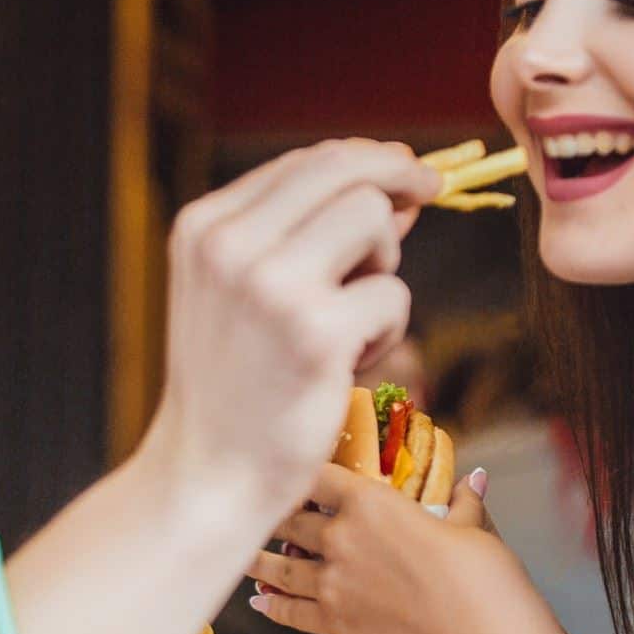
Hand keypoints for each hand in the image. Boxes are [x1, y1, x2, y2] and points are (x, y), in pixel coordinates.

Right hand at [141, 141, 438, 528]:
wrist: (206, 474)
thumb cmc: (233, 385)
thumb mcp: (240, 292)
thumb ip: (302, 235)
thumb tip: (397, 189)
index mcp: (203, 226)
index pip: (304, 160)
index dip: (369, 159)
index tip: (406, 174)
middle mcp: (230, 245)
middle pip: (345, 169)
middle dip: (400, 177)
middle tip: (430, 193)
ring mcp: (272, 286)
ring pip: (374, 217)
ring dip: (385, 264)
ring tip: (354, 320)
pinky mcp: (317, 333)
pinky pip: (393, 295)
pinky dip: (388, 330)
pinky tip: (351, 365)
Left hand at [249, 463, 562, 633]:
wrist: (478, 632)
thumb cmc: (481, 572)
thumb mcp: (471, 525)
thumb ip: (461, 500)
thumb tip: (475, 479)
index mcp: (369, 502)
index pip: (316, 476)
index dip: (297, 473)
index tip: (282, 472)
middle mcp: (339, 538)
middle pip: (288, 521)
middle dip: (270, 517)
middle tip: (251, 515)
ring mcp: (332, 583)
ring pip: (278, 567)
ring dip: (257, 561)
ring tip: (241, 555)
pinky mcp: (335, 623)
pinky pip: (290, 611)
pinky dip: (271, 606)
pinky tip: (258, 602)